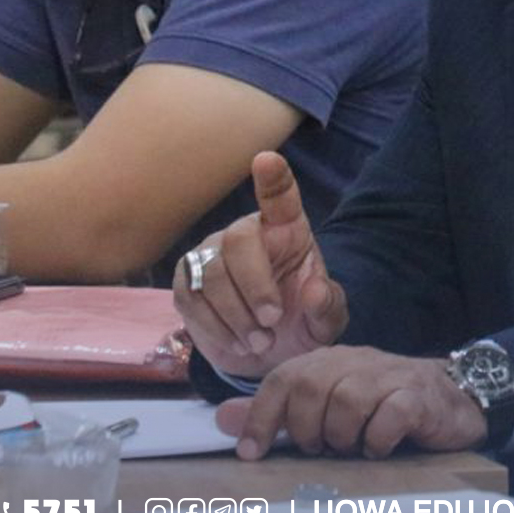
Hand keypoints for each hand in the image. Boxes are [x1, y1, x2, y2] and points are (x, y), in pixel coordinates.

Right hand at [172, 151, 347, 377]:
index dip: (273, 178)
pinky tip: (237, 342)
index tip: (266, 160)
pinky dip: (216, 327)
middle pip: (239, 241)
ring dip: (237, 315)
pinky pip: (191, 298)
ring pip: (212, 274)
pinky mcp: (186, 281)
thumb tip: (314, 291)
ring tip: (260, 342)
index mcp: (286, 229)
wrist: (267, 352)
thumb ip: (327, 306)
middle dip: (255, 285)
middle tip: (272, 320)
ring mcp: (211, 254)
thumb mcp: (326, 320)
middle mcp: (246, 233)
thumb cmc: (301, 320)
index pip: (280, 197)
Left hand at [216, 345, 486, 459]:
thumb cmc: (385, 405)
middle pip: (311, 387)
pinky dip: (377, 441)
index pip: (283, 378)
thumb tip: (223, 419)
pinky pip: (388, 417)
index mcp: (331, 360)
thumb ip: (278, 411)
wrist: (455, 399)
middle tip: (320, 450)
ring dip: (341, 437)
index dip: (261, 416)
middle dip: (306, 429)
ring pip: (347, 401)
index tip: (251, 453)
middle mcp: (358, 361)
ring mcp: (391, 376)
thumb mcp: (328, 406)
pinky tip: (380, 449)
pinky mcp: (419, 396)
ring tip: (351, 448)